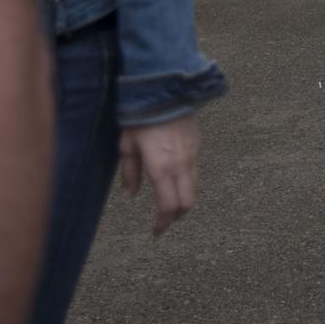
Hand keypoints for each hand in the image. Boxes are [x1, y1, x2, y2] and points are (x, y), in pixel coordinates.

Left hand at [119, 115, 199, 236]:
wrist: (167, 92)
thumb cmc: (141, 119)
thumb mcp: (127, 146)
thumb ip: (130, 173)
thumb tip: (131, 194)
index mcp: (162, 169)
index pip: (168, 206)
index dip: (163, 223)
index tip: (156, 232)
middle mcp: (181, 166)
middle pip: (187, 202)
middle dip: (177, 215)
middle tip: (164, 220)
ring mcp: (193, 156)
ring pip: (194, 188)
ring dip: (183, 200)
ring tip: (168, 201)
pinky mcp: (197, 147)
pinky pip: (194, 173)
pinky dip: (186, 184)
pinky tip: (173, 179)